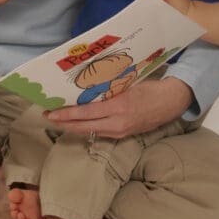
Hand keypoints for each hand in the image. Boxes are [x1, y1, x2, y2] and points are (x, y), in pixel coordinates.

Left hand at [44, 77, 192, 139]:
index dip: (67, 114)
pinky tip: (78, 124)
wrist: (171, 102)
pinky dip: (86, 128)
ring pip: (90, 132)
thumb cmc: (149, 87)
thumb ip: (108, 88)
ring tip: (59, 120)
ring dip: (73, 127)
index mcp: (118, 107)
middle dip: (64, 123)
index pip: (86, 114)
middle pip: (84, 127)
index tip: (51, 112)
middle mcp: (117, 123)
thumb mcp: (127, 84)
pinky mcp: (123, 135)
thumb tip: (86, 87)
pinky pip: (100, 133)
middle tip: (48, 116)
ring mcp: (120, 131)